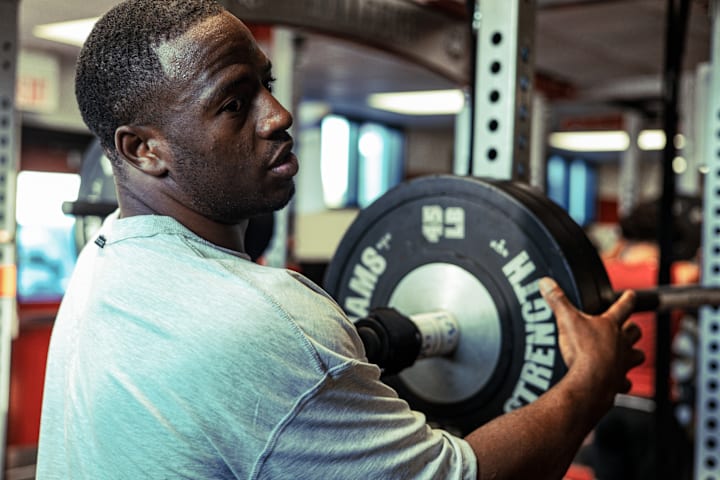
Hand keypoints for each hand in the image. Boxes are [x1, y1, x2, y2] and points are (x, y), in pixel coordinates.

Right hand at [539, 277, 644, 408]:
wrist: (590, 381)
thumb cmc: (583, 351)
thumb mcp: (566, 320)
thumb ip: (557, 300)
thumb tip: (546, 283)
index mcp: (610, 325)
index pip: (623, 306)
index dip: (627, 299)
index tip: (630, 295)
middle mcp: (621, 343)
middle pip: (635, 331)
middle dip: (632, 328)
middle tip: (628, 326)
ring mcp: (623, 362)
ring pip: (637, 355)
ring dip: (633, 353)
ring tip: (626, 354)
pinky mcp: (619, 380)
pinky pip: (625, 381)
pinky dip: (622, 380)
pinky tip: (616, 380)